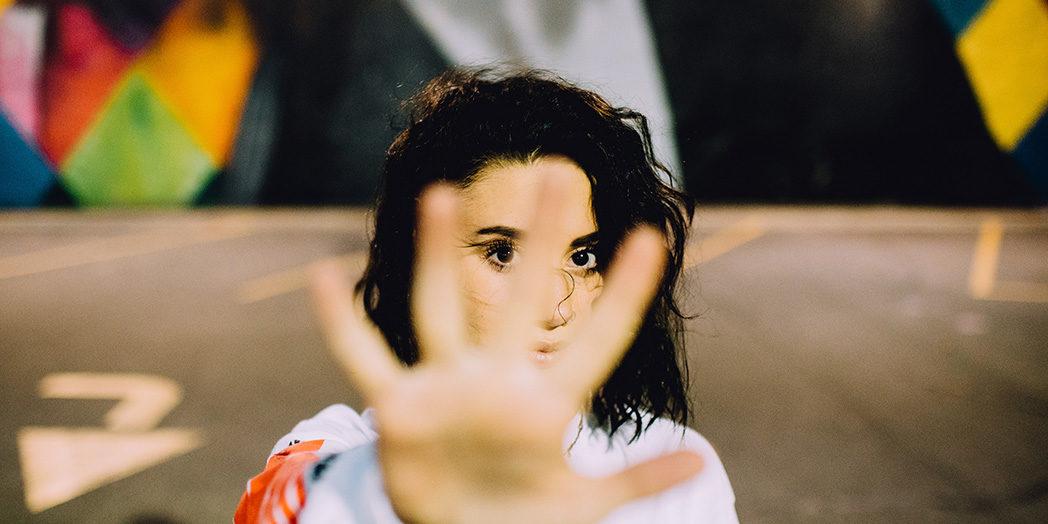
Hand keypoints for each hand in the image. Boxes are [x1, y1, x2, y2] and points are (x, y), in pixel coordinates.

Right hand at [309, 175, 702, 523]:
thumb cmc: (525, 518)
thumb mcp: (582, 504)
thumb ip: (634, 481)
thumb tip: (702, 464)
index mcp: (544, 404)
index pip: (595, 343)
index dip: (624, 297)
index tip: (651, 239)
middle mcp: (495, 381)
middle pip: (519, 301)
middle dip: (538, 243)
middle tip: (558, 175)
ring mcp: (446, 389)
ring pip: (439, 311)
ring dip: (436, 257)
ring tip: (440, 195)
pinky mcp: (399, 411)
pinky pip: (365, 359)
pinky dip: (341, 325)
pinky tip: (322, 278)